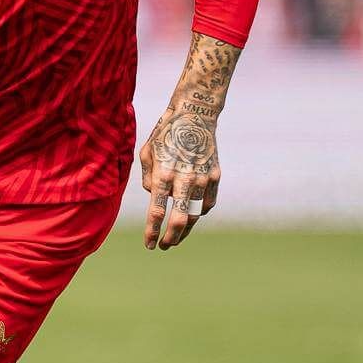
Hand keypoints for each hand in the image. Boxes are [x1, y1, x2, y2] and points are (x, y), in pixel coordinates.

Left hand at [138, 104, 220, 250]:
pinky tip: (191, 216)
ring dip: (185, 230)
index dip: (152, 232)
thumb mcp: (147, 152)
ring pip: (195, 215)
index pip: (157, 212)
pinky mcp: (215, 176)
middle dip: (170, 238)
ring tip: (176, 238)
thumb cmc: (165, 133)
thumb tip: (156, 196)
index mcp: (164, 174)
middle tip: (163, 246)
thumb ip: (148, 179)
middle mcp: (184, 179)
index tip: (149, 245)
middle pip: (178, 220)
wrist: (195, 115)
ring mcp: (202, 179)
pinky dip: (199, 213)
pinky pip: (207, 203)